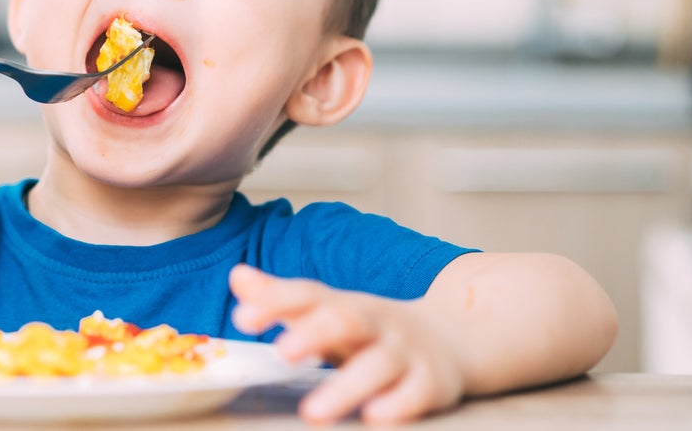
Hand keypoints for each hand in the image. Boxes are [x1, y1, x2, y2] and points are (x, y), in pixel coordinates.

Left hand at [230, 264, 464, 424]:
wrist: (454, 338)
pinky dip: (397, 404)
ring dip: (346, 386)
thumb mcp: (330, 310)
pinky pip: (416, 393)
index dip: (275, 302)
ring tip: (314, 411)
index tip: (242, 318)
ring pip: (378, 364)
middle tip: (283, 352)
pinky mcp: (430, 383)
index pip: (308, 296)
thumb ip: (283, 299)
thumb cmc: (372, 330)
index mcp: (345, 304)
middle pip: (346, 320)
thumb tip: (238, 276)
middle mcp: (375, 323)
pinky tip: (375, 415)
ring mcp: (405, 352)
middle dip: (314, 334)